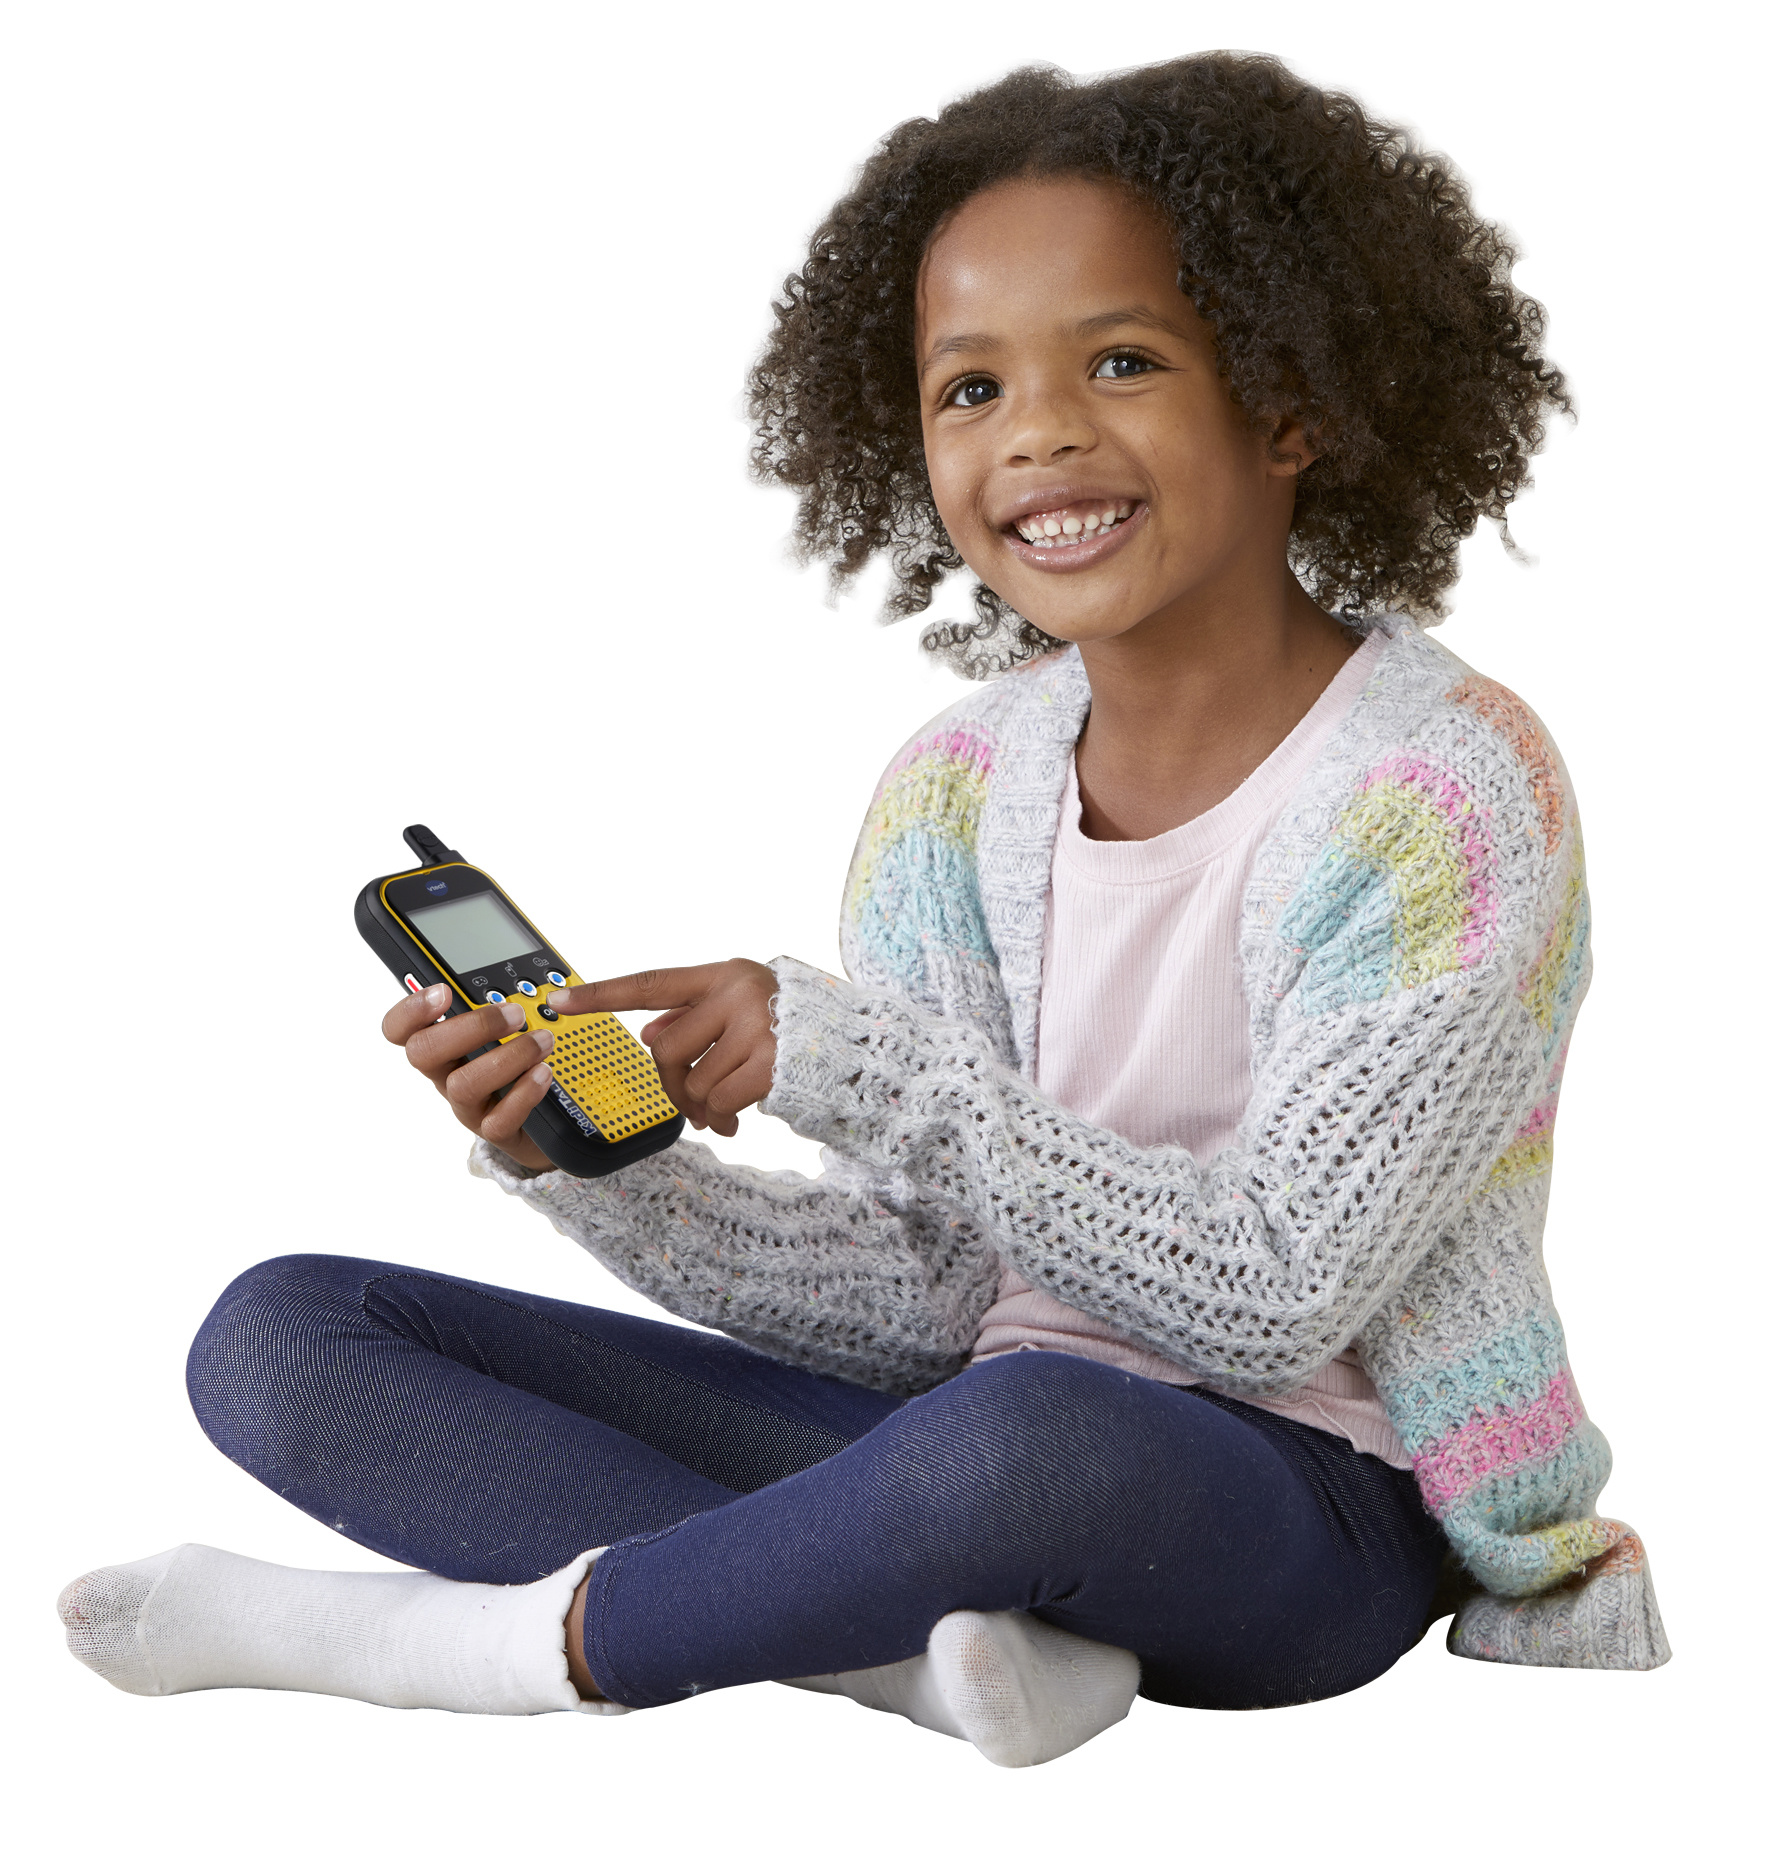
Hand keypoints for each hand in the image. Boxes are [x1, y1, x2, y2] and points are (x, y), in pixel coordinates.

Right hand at [382, 985, 559, 1171]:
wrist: (547, 1119)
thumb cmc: (519, 1064)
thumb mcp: (507, 1027)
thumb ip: (501, 1000)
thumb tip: (514, 971)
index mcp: (444, 1044)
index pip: (400, 1029)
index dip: (410, 1010)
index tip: (443, 992)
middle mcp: (447, 1074)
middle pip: (423, 1053)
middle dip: (472, 1027)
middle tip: (515, 1014)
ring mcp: (469, 1106)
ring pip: (463, 1085)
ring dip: (508, 1057)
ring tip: (542, 1041)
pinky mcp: (496, 1131)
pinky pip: (498, 1120)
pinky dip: (524, 1094)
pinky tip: (544, 1074)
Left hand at [546, 960, 777, 1136]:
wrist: (851, 1047)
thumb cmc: (786, 1029)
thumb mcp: (740, 1009)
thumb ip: (694, 1017)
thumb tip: (650, 1036)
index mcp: (722, 975)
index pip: (651, 984)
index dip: (603, 993)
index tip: (562, 999)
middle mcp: (737, 993)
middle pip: (666, 1049)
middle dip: (671, 1085)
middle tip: (688, 1106)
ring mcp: (755, 1027)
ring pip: (692, 1081)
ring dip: (699, 1107)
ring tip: (719, 1114)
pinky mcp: (770, 1063)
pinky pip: (717, 1100)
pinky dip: (719, 1117)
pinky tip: (733, 1120)